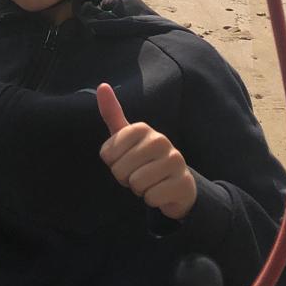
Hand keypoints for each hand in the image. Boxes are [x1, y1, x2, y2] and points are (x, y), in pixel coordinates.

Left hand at [96, 83, 196, 220]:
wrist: (176, 183)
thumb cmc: (145, 159)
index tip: (125, 161)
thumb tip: (102, 85)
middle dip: (125, 179)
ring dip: (140, 190)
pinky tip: (161, 192)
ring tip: (150, 182)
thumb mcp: (126, 138)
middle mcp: (160, 140)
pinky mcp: (183, 182)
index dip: (113, 163)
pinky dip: (152, 199)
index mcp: (143, 129)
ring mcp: (175, 160)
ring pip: (136, 184)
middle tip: (138, 174)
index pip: (107, 153)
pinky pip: (152, 197)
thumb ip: (112, 114)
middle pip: (120, 170)